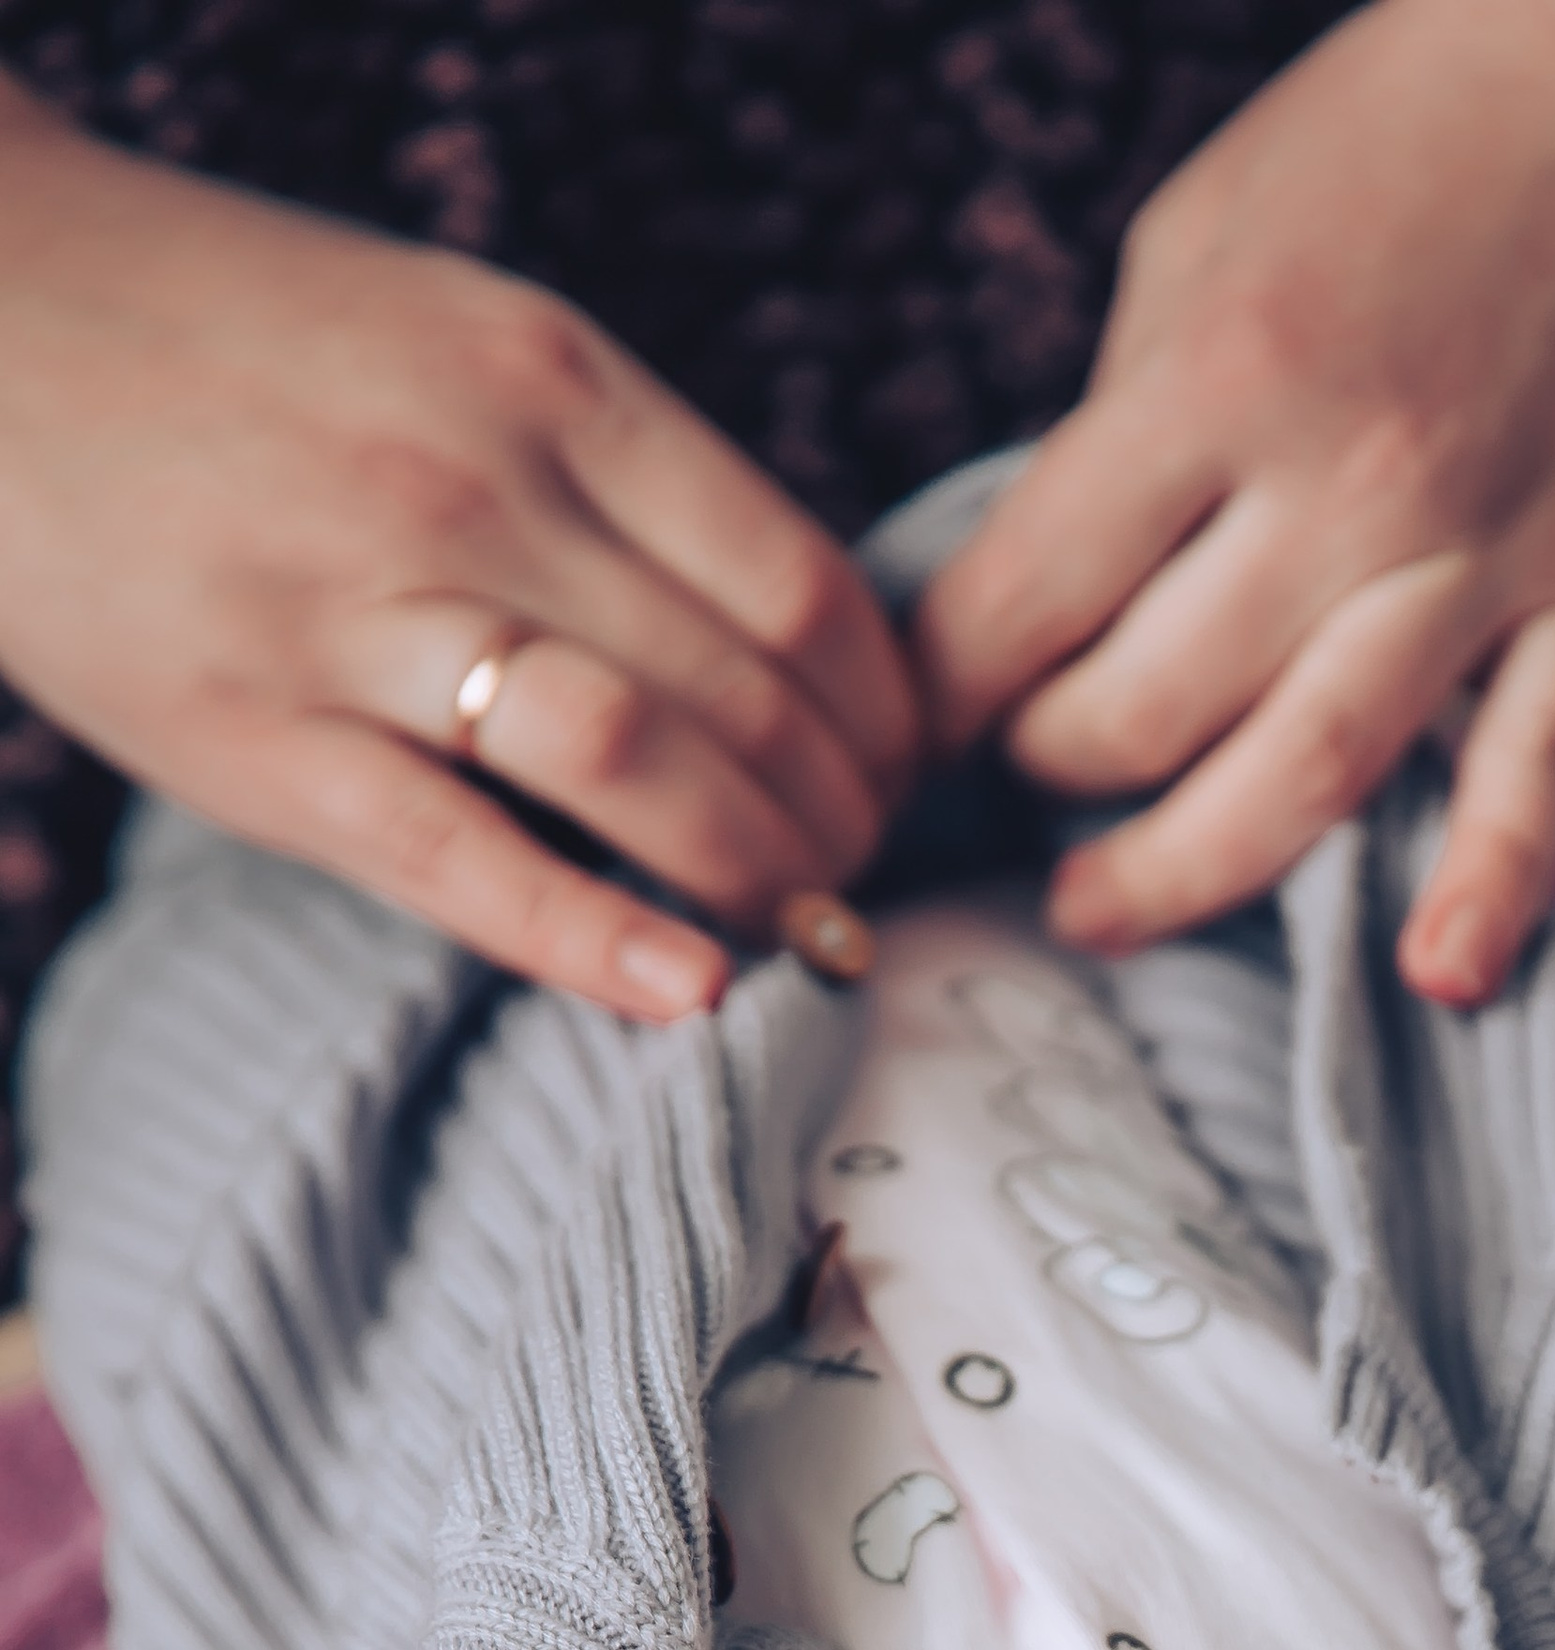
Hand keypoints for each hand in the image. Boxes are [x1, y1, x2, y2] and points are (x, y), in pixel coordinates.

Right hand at [0, 83, 915, 1020]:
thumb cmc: (242, 348)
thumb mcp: (458, 339)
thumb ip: (611, 470)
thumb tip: (783, 637)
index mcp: (548, 377)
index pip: (801, 580)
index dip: (885, 709)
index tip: (898, 770)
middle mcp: (474, 484)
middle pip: (747, 690)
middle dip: (843, 812)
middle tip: (858, 871)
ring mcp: (362, 613)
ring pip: (641, 764)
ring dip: (758, 872)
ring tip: (797, 925)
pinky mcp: (262, 736)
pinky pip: (468, 862)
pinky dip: (601, 938)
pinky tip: (691, 991)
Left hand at [914, 0, 1554, 1004]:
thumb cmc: (1409, 135)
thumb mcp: (1205, 235)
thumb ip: (1133, 424)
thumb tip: (1048, 595)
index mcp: (1225, 372)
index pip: (1028, 596)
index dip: (938, 686)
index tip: (904, 727)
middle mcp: (1353, 481)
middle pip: (1144, 712)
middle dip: (1045, 770)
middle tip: (1019, 784)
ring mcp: (1491, 554)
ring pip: (1305, 778)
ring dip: (1178, 872)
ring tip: (1099, 906)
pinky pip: (1543, 778)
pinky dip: (1492, 891)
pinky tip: (1435, 979)